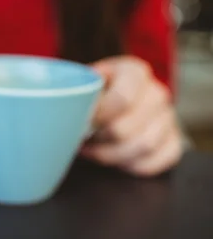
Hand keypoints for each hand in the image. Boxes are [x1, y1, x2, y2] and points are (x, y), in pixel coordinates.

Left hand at [81, 56, 181, 176]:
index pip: (121, 99)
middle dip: (98, 140)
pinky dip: (128, 166)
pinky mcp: (172, 142)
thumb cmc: (92, 93)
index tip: (81, 122)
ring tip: (91, 150)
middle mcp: (156, 93)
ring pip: (141, 148)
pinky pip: (153, 163)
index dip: (98, 117)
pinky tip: (113, 158)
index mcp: (134, 72)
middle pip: (126, 128)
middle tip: (82, 138)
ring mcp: (167, 118)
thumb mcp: (83, 83)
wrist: (110, 100)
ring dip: (110, 155)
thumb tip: (65, 111)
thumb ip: (76, 93)